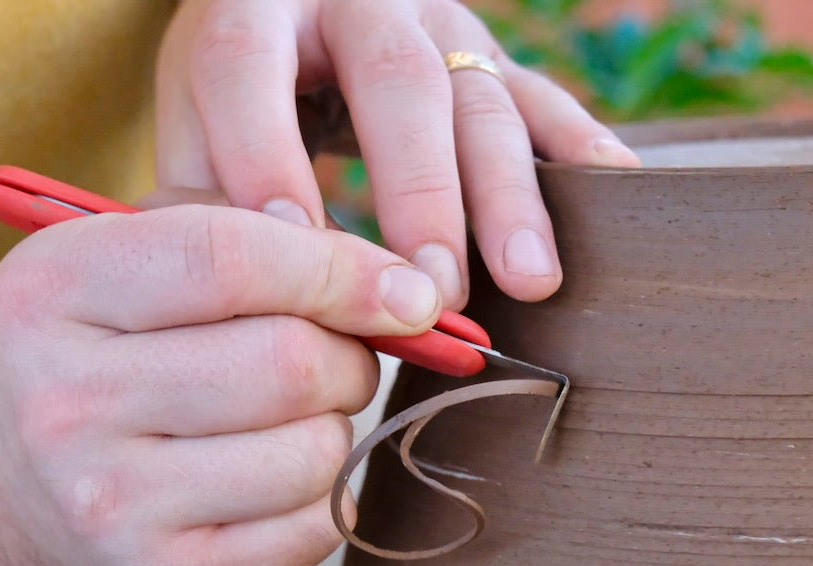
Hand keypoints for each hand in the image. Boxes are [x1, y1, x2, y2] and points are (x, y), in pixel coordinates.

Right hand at [0, 204, 441, 565]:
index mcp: (53, 289)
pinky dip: (326, 497)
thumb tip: (398, 286)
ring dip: (335, 429)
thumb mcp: (144, 259)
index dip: (342, 270)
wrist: (28, 497)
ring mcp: (111, 502)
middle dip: (349, 357)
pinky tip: (276, 480)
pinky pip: (317, 527)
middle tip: (337, 361)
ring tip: (291, 421)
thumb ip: (256, 233)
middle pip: (289, 363)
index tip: (409, 291)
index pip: (229, 259)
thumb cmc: (115, 353)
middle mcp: (65, 400)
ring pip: (315, 452)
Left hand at [155, 0, 639, 308]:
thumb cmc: (242, 88)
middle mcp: (356, 0)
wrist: (302, 11)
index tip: (295, 252)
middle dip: (420, 192)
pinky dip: (581, 147)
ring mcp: (437, 26)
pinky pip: (544, 97)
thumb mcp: (195, 119)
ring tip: (530, 279)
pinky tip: (617, 189)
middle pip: (396, 80)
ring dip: (510, 194)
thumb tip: (232, 288)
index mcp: (255, 5)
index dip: (266, 156)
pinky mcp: (490, 58)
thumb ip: (200, 191)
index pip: (248, 67)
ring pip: (481, 98)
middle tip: (434, 290)